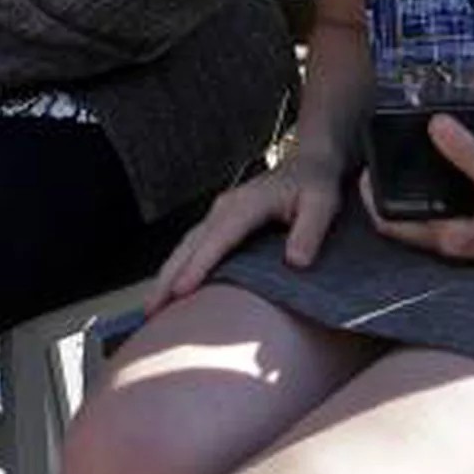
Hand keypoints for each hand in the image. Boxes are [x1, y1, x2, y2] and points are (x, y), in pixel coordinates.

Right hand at [149, 149, 346, 313]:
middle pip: (189, 244)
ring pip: (185, 246)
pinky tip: (170, 288)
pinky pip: (193, 247)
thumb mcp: (323, 203)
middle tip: (151, 309)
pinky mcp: (219, 223)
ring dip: (167, 274)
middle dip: (167, 276)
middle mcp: (225, 208)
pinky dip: (177, 268)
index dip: (198, 266)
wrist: (309, 164)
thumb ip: (310, 230)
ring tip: (152, 306)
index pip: (217, 239)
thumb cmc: (315, 185)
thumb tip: (296, 262)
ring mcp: (218, 214)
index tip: (180, 291)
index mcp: (246, 204)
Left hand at [360, 113, 473, 262]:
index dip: (370, 197)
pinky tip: (444, 168)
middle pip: (403, 219)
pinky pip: (447, 210)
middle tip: (381, 157)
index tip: (364, 166)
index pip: (391, 224)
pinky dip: (438, 191)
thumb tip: (435, 125)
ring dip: (412, 191)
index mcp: (451, 240)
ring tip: (406, 157)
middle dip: (388, 191)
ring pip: (425, 215)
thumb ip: (470, 155)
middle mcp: (455, 244)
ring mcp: (469, 238)